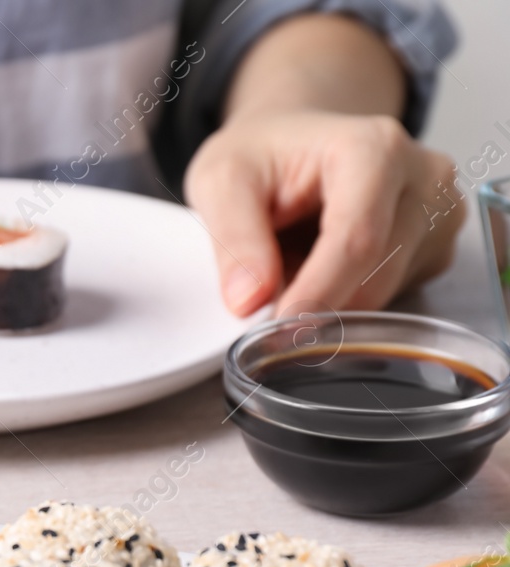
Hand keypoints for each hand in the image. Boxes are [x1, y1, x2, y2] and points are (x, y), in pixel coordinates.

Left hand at [186, 110, 461, 315]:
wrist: (290, 144)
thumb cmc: (260, 156)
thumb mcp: (221, 182)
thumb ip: (234, 240)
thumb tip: (249, 302)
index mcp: (375, 148)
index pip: (356, 239)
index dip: (316, 292)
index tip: (279, 328)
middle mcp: (423, 177)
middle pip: (375, 274)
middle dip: (315, 302)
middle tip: (264, 305)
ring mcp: (438, 213)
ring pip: (383, 294)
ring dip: (328, 301)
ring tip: (291, 265)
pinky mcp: (436, 247)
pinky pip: (392, 297)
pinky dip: (346, 298)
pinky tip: (321, 267)